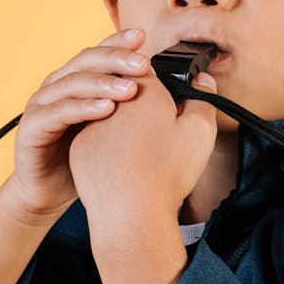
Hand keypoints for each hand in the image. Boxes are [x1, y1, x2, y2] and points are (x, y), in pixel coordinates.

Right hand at [6, 28, 150, 219]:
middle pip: (86, 60)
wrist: (48, 191)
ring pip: (73, 83)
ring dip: (103, 83)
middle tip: (144, 65)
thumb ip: (128, 105)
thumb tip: (168, 89)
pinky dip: (82, 108)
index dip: (119, 42)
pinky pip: (58, 112)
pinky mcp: (32, 127)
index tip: (143, 36)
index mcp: (76, 80)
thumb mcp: (111, 128)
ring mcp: (41, 104)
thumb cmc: (83, 158)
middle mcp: (57, 86)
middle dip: (116, 60)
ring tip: (130, 89)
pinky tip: (106, 109)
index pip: (98, 52)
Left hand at [67, 67, 218, 232]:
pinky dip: (108, 147)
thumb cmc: (167, 172)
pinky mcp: (79, 147)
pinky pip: (96, 138)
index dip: (160, 86)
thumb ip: (204, 97)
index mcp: (143, 89)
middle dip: (139, 104)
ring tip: (140, 153)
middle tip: (156, 132)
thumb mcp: (201, 131)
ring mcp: (92, 123)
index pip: (147, 70)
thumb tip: (201, 78)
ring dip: (122, 125)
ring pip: (110, 115)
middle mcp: (112, 100)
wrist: (130, 213)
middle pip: (125, 90)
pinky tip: (123, 165)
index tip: (169, 103)